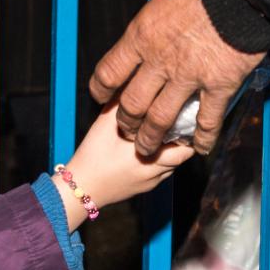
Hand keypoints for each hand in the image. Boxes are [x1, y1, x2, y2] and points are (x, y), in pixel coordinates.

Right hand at [55, 105, 194, 227]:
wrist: (81, 189)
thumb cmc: (92, 154)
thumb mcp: (105, 123)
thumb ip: (121, 103)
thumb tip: (133, 80)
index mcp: (149, 155)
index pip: (185, 144)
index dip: (189, 129)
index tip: (186, 114)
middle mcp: (156, 171)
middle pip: (184, 155)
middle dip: (185, 140)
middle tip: (180, 123)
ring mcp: (152, 182)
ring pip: (174, 165)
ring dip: (173, 150)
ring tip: (167, 133)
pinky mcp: (146, 188)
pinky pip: (163, 173)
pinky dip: (163, 160)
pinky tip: (152, 149)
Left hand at [90, 0, 266, 154]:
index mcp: (143, 33)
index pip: (110, 70)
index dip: (102, 88)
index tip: (101, 97)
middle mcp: (159, 60)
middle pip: (132, 102)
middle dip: (126, 121)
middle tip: (127, 130)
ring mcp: (188, 76)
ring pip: (161, 118)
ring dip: (152, 137)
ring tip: (149, 148)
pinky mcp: (219, 85)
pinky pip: (206, 119)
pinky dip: (202, 137)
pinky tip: (199, 147)